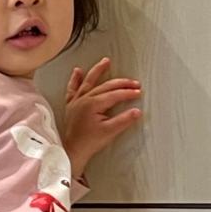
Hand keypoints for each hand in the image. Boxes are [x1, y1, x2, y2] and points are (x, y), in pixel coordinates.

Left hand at [60, 58, 143, 177]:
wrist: (72, 150)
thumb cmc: (91, 142)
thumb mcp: (109, 132)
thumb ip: (124, 120)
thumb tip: (138, 111)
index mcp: (93, 104)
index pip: (115, 95)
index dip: (128, 93)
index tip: (140, 93)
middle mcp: (84, 98)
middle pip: (105, 86)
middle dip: (121, 83)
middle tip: (135, 82)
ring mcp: (76, 100)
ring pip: (88, 82)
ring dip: (97, 71)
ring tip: (106, 61)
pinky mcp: (71, 105)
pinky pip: (72, 89)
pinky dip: (75, 80)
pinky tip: (77, 71)